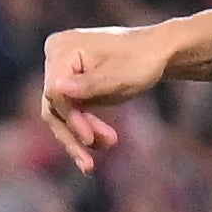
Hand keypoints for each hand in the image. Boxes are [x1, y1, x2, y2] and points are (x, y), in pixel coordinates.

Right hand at [35, 22, 174, 168]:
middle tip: (90, 164)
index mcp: (63, 48)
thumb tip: (56, 88)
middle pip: (54, 106)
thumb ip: (88, 85)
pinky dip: (83, 129)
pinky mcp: (69, 82)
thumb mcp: (118, 77)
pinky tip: (98, 146)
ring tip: (107, 147)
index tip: (90, 140)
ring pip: (60, 114)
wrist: (158, 52)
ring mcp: (60, 69)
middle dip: (75, 134)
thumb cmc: (142, 60)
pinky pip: (69, 111)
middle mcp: (55, 55)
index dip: (71, 119)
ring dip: (80, 136)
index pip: (55, 93)